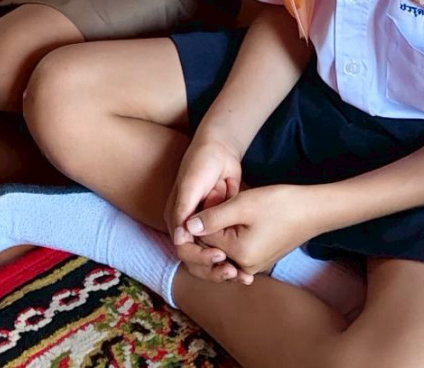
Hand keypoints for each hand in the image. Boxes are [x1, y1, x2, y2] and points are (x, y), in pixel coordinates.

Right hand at [166, 132, 245, 274]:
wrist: (220, 148)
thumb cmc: (201, 163)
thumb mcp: (191, 185)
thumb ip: (183, 210)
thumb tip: (179, 239)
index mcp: (176, 218)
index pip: (184, 249)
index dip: (199, 256)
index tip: (219, 256)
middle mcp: (189, 226)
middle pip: (197, 258)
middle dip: (213, 268)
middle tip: (233, 272)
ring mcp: (206, 226)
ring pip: (212, 256)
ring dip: (224, 268)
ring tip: (242, 276)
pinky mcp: (222, 225)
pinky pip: (226, 247)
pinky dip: (234, 259)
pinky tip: (247, 270)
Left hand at [179, 184, 319, 279]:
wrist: (312, 211)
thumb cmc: (279, 204)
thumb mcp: (242, 205)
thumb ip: (213, 217)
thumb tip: (187, 227)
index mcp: (239, 255)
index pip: (204, 239)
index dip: (202, 216)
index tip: (213, 198)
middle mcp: (245, 267)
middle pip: (213, 247)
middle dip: (211, 226)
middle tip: (224, 204)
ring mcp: (254, 266)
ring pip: (225, 248)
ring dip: (223, 231)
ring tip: (234, 210)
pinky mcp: (260, 260)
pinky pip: (237, 251)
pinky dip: (234, 237)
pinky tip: (242, 220)